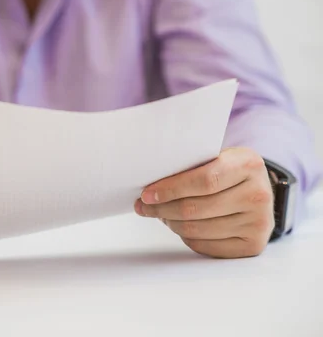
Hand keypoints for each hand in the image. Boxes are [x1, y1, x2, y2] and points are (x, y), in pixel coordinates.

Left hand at [135, 147, 274, 258]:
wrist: (259, 190)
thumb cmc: (228, 172)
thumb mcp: (217, 157)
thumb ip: (191, 165)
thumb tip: (151, 185)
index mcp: (248, 164)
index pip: (204, 181)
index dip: (171, 189)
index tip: (147, 194)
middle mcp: (258, 194)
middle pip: (196, 208)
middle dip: (162, 208)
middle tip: (144, 207)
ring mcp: (258, 222)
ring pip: (198, 229)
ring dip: (171, 223)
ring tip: (160, 214)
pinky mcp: (253, 245)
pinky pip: (206, 246)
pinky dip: (186, 237)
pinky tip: (180, 226)